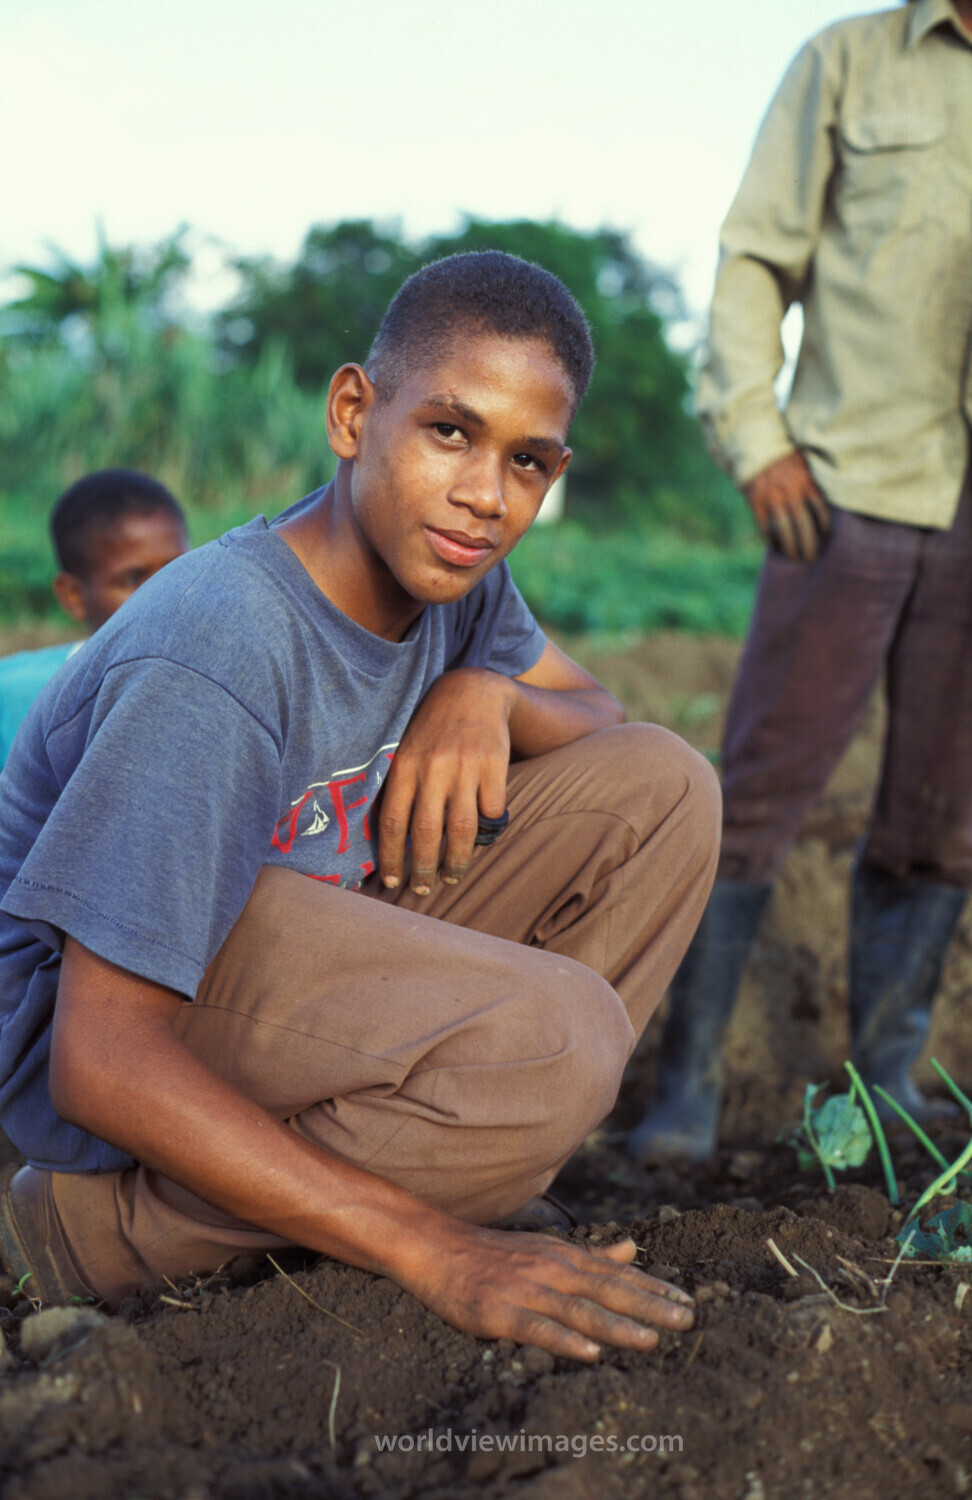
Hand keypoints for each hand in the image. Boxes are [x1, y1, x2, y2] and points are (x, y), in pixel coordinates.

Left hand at [378, 668, 513, 894]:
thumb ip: (398, 787)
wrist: (471, 690)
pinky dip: (489, 830)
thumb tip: (388, 840)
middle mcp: (433, 768)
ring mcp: (466, 767)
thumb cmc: (431, 730)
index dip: (390, 857)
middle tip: (422, 889)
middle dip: (423, 869)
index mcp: (404, 766)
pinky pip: (492, 810)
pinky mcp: (494, 765)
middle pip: (426, 833)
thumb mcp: (405, 750)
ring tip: (452, 875)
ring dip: (457, 861)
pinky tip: (482, 838)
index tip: (391, 882)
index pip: (392, 822)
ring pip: (462, 829)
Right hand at [398, 1221, 693, 1361]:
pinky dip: (565, 1339)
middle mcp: (553, 1270)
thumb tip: (633, 1249)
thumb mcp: (546, 1247)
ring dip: (617, 1324)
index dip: (653, 1289)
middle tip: (687, 1321)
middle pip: (608, 1290)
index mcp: (565, 1257)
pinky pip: (539, 1328)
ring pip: (580, 1309)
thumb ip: (592, 1254)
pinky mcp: (502, 1312)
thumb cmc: (494, 1252)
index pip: (618, 1274)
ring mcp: (528, 1290)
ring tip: (651, 1340)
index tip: (687, 1302)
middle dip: (650, 1306)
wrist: (437, 1247)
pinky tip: (589, 1352)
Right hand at [743, 452, 829, 561]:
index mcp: (807, 482)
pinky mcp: (756, 502)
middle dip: (808, 546)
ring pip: (784, 530)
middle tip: (811, 559)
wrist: (756, 447)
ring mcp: (772, 498)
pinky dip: (770, 539)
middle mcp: (791, 492)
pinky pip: (765, 527)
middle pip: (804, 526)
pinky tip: (775, 547)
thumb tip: (832, 500)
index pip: (821, 511)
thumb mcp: (805, 462)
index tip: (826, 540)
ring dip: (790, 547)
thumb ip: (815, 480)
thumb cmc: (785, 456)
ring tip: (794, 558)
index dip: (825, 528)